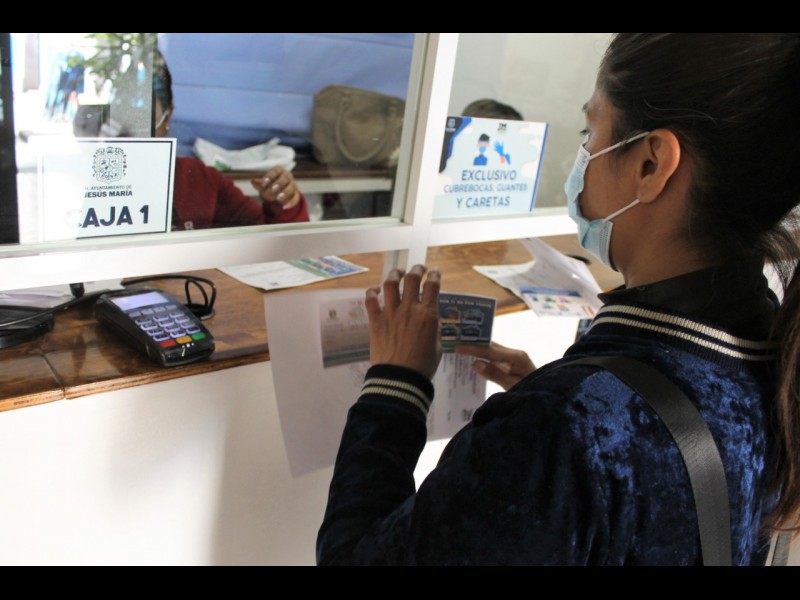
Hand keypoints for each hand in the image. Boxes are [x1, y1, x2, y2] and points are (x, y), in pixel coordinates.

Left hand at [251, 165, 300, 208]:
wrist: (277, 193)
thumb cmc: (269, 185)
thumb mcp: (263, 184)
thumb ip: (259, 183)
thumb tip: (253, 181)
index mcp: (279, 170)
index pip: (276, 171)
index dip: (270, 176)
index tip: (264, 183)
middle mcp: (287, 176)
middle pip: (285, 178)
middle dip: (279, 183)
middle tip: (273, 189)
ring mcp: (293, 185)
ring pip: (292, 187)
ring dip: (285, 192)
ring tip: (278, 198)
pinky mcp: (296, 194)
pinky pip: (295, 198)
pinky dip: (291, 203)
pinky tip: (284, 207)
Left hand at [365, 265, 441, 379]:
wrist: (400, 378)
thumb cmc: (423, 365)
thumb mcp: (437, 345)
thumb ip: (435, 328)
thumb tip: (431, 318)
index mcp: (428, 315)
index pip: (433, 286)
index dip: (435, 275)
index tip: (435, 272)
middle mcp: (410, 309)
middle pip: (412, 279)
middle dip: (417, 269)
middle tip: (419, 269)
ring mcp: (391, 313)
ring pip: (391, 283)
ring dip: (395, 274)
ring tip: (398, 273)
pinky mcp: (375, 321)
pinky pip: (370, 300)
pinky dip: (372, 292)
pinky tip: (376, 290)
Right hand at [454, 342, 535, 390]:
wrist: (546, 397)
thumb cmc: (531, 391)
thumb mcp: (512, 386)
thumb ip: (494, 374)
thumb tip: (475, 363)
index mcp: (516, 357)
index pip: (490, 350)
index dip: (473, 349)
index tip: (457, 348)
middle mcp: (514, 354)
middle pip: (490, 346)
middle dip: (473, 345)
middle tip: (454, 343)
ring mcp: (513, 358)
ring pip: (491, 351)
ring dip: (477, 350)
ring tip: (459, 349)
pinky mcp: (512, 364)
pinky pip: (495, 359)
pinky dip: (483, 358)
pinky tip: (472, 360)